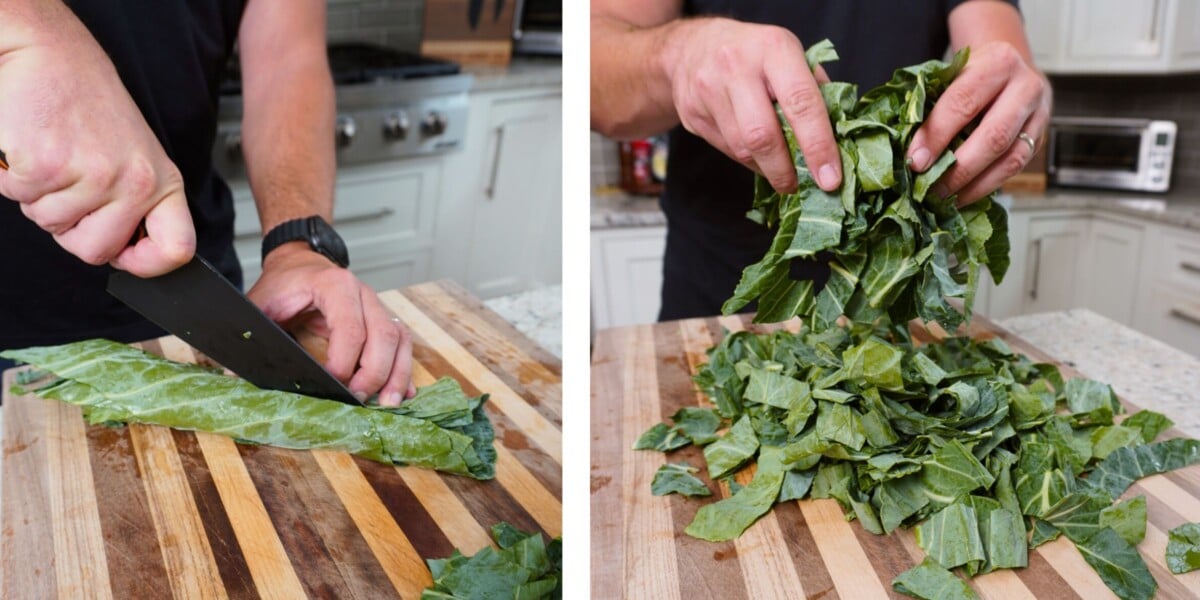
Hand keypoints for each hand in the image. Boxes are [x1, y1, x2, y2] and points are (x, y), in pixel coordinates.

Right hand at [0, 13, 194, 275]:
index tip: (126, 257)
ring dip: (38, 195)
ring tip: (51, 153)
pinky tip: (29, 144)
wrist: (50, 54)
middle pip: (96, 251)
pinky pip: (18, 197)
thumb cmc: (88, 105)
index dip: (147, 265)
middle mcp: (134, 182)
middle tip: (68, 186)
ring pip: (50, 224)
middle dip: (70, 229)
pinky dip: (11, 176)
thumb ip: (133, 204)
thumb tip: (126, 254)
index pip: (176, 249)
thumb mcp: (133, 156)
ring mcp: (92, 176)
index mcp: (161, 182)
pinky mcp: (46, 167)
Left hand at [248, 244, 414, 405]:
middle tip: (358, 400)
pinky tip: (403, 392)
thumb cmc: (283, 285)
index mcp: (336, 285)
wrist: (300, 264)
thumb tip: (234, 375)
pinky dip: (403, 369)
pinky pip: (402, 344)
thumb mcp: (261, 304)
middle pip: (384, 335)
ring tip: (389, 404)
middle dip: (375, 372)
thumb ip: (254, 335)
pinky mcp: (382, 319)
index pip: (351, 326)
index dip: (345, 360)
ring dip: (397, 374)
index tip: (332, 384)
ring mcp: (377, 306)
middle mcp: (364, 294)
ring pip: (399, 340)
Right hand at [662, 18, 841, 192]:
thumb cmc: (754, 53)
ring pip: (742, 149)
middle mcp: (737, 67)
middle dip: (785, 170)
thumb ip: (813, 91)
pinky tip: (756, 155)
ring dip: (766, 168)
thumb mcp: (789, 55)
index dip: (818, 146)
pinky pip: (726, 150)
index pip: (801, 103)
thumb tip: (838, 139)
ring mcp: (708, 91)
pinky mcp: (692, 114)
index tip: (830, 178)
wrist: (691, 47)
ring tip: (780, 173)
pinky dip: (747, 160)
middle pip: (762, 135)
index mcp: (773, 48)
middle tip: (799, 186)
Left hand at [906, 41, 1051, 205]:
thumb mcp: (953, 75)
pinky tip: (963, 195)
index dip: (937, 134)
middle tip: (929, 188)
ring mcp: (1038, 114)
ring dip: (973, 185)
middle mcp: (1025, 86)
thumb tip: (905, 146)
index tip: (915, 161)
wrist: (1010, 67)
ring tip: (945, 198)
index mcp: (997, 63)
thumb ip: (932, 103)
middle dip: (957, 168)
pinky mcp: (1039, 137)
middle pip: (993, 135)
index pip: (964, 102)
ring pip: (1010, 158)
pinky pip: (1015, 168)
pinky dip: (986, 186)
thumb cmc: (973, 73)